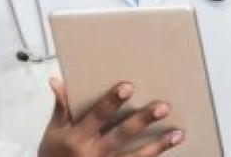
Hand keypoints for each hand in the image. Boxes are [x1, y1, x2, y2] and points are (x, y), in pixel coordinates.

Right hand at [39, 78, 184, 156]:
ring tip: (177, 134)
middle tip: (163, 107)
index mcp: (77, 138)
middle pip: (122, 135)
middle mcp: (93, 153)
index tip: (128, 87)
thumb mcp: (53, 132)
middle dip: (142, 120)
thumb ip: (61, 107)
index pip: (98, 116)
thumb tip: (57, 81)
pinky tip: (170, 150)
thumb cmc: (54, 155)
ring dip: (158, 146)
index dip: (112, 102)